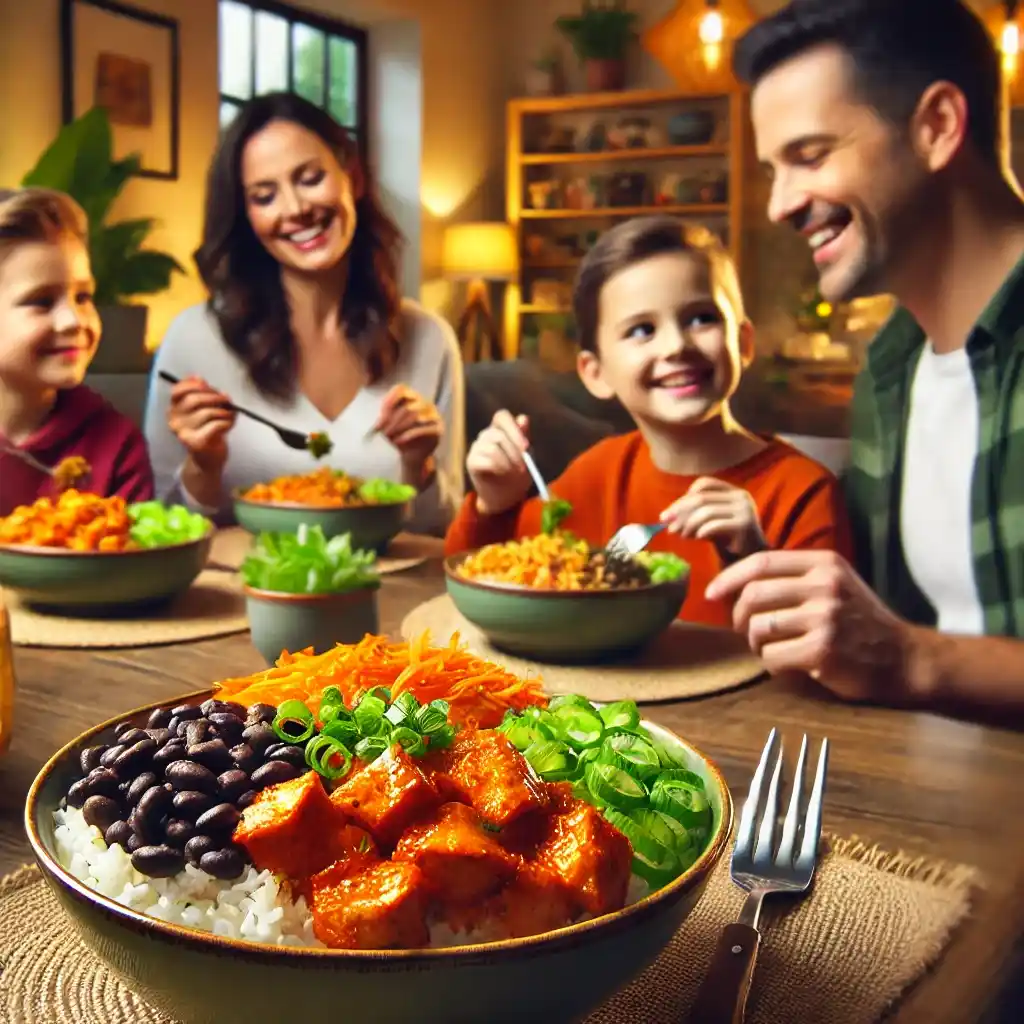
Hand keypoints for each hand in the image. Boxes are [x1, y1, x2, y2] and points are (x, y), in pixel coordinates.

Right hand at [167, 375, 234, 471]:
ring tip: (229, 415)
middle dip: (214, 396)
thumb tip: (199, 378)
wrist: (208, 459)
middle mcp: (174, 421)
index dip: (193, 384)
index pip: (177, 391)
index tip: (206, 383)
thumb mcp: (203, 410)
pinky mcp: (197, 443)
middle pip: (194, 400)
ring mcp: (184, 433)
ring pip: (208, 412)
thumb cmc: (208, 430)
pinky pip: (216, 425)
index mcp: (174, 410)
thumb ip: (201, 394)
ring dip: (224, 411)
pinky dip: (228, 422)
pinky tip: (229, 425)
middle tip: (226, 399)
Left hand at [374, 385, 441, 483]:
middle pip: (407, 406)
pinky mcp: (438, 429)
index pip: (401, 390)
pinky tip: (399, 441)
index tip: (380, 416)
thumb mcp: (388, 425)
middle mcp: (424, 403)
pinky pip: (423, 429)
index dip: (389, 401)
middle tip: (382, 432)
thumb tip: (380, 423)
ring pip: (416, 416)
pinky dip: (408, 435)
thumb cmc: (399, 435)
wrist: (412, 455)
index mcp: (411, 397)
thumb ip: (384, 419)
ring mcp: (434, 415)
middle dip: (392, 420)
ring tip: (389, 438)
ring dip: (399, 428)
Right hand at [465, 410, 530, 515]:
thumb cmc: (517, 473)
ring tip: (513, 471)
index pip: (502, 416)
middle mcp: (486, 435)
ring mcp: (477, 447)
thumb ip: (523, 437)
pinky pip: (486, 460)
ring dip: (507, 462)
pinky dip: (498, 468)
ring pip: (492, 448)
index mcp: (500, 429)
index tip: (526, 446)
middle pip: (498, 434)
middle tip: (523, 466)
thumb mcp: (526, 455)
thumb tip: (523, 418)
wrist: (506, 496)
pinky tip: (502, 473)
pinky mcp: (471, 461)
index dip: (513, 428)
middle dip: (514, 452)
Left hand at [660, 477, 765, 558]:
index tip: (667, 515)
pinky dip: (701, 531)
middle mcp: (741, 496)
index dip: (682, 498)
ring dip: (688, 524)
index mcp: (732, 491)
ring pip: (706, 511)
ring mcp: (745, 510)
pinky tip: (696, 538)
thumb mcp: (709, 522)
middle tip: (667, 527)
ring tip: (682, 536)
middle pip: (701, 498)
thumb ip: (692, 515)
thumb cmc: (728, 540)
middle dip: (680, 512)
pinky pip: (715, 524)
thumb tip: (664, 517)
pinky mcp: (745, 526)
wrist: (751, 561)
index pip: (703, 484)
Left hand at [705, 550, 915, 703]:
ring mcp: (825, 617)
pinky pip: (772, 657)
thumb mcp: (835, 584)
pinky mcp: (823, 650)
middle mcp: (824, 585)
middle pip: (753, 595)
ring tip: (771, 649)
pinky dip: (772, 664)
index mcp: (823, 564)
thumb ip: (795, 578)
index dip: (729, 578)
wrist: (906, 659)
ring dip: (755, 644)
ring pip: (759, 628)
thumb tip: (738, 584)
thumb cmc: (861, 623)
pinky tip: (787, 665)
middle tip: (745, 631)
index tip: (712, 593)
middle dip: (739, 617)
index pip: (760, 562)